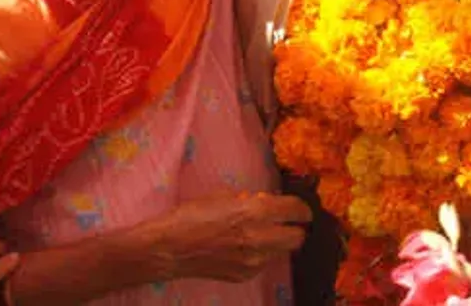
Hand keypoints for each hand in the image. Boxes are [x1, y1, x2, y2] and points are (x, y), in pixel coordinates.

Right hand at [149, 193, 311, 282]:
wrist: (167, 249)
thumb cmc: (192, 215)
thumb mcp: (223, 196)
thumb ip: (251, 199)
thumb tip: (268, 202)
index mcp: (256, 212)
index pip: (297, 210)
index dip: (302, 209)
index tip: (301, 209)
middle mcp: (260, 238)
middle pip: (298, 238)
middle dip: (295, 229)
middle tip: (286, 224)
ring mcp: (253, 260)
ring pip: (281, 252)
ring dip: (277, 242)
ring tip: (258, 234)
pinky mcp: (245, 275)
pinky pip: (264, 263)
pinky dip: (260, 254)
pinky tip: (241, 248)